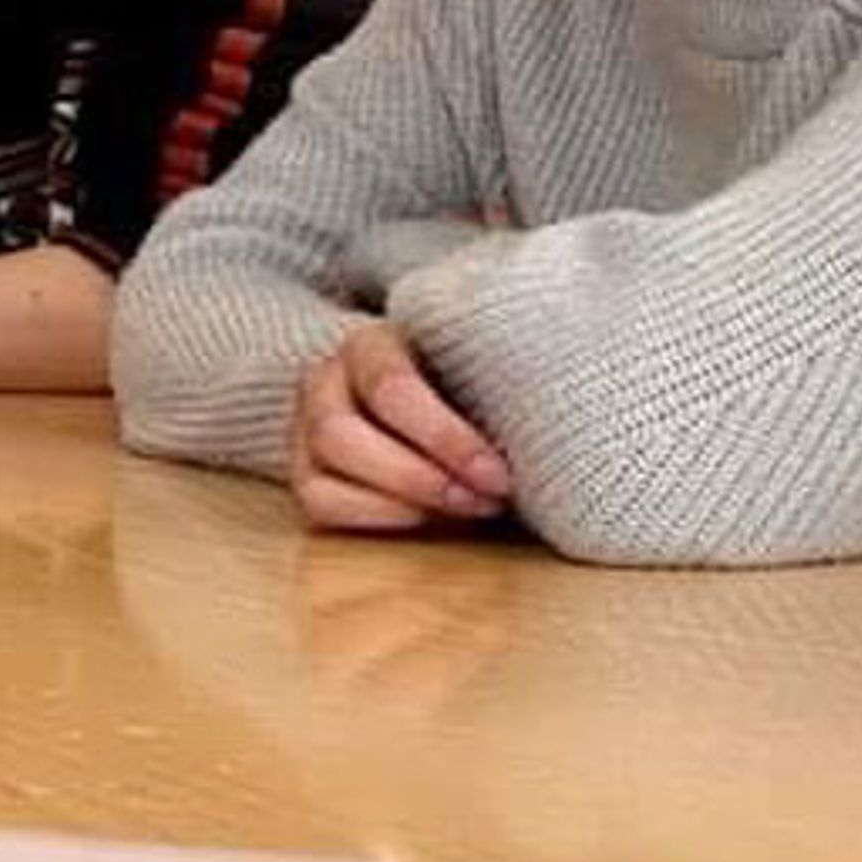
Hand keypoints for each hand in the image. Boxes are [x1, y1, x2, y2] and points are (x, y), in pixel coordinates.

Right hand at [289, 322, 511, 534]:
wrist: (438, 400)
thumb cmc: (471, 385)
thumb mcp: (483, 369)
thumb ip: (502, 383)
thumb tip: (558, 422)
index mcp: (368, 343)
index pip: (387, 387)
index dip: (443, 438)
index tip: (499, 475)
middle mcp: (323, 381)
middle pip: (339, 433)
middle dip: (417, 476)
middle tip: (485, 499)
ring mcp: (304, 431)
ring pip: (320, 474)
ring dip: (401, 501)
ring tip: (464, 508)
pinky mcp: (306, 474)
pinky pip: (319, 505)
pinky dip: (376, 518)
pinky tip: (426, 518)